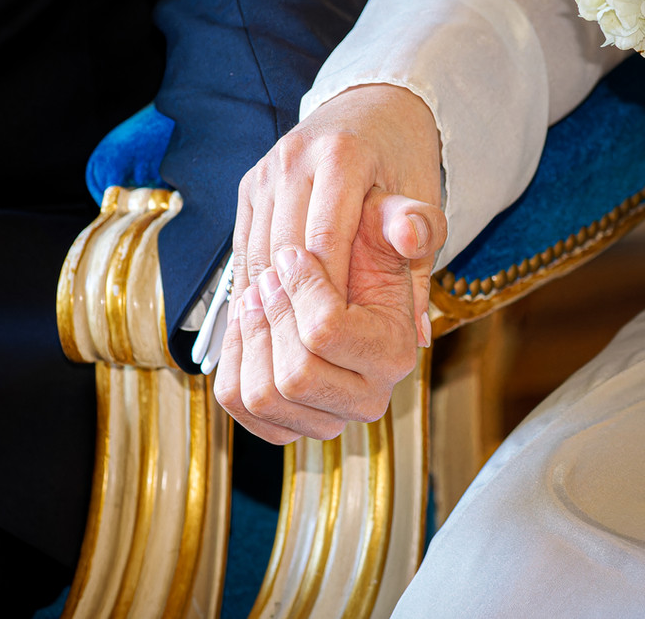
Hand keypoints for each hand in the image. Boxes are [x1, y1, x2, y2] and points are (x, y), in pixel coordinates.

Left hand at [214, 188, 446, 443]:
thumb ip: (410, 221)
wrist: (355, 287)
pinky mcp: (292, 423)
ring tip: (253, 298)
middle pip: (296, 377)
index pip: (325, 331)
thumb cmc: (371, 253)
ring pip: (264, 397)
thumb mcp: (393, 226)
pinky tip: (246, 327)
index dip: (298, 288)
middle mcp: (368, 397)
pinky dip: (235, 365)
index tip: (290, 256)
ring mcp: (330, 418)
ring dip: (249, 340)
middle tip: (267, 278)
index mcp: (394, 354)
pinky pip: (243, 408)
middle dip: (272, 318)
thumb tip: (408, 233)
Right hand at [231, 82, 442, 342]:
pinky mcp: (250, 184)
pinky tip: (270, 319)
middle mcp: (295, 157)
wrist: (372, 105)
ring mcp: (266, 170)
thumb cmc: (403, 157)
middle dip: (296, 304)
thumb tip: (416, 332)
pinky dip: (256, 283)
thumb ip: (421, 262)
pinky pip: (246, 244)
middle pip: (283, 248)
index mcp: (342, 155)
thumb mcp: (424, 199)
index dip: (328, 295)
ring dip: (269, 301)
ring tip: (288, 346)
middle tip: (312, 353)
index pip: (325, 238)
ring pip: (257, 251)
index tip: (340, 339)